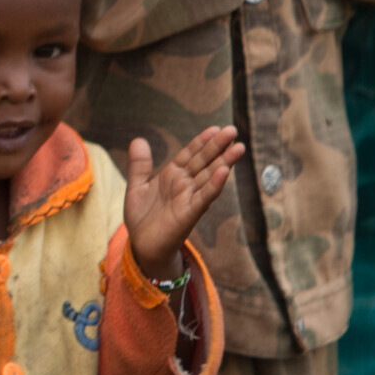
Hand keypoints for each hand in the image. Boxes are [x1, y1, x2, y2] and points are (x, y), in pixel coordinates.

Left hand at [123, 126, 244, 281]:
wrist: (142, 246)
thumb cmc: (143, 218)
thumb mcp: (137, 186)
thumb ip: (139, 165)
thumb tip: (139, 139)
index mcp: (172, 176)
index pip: (190, 154)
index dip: (202, 141)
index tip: (215, 128)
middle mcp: (184, 185)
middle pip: (203, 162)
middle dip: (217, 146)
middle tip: (233, 130)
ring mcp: (188, 199)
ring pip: (209, 177)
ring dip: (224, 162)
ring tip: (237, 147)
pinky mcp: (189, 214)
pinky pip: (204, 197)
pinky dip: (214, 185)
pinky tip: (224, 172)